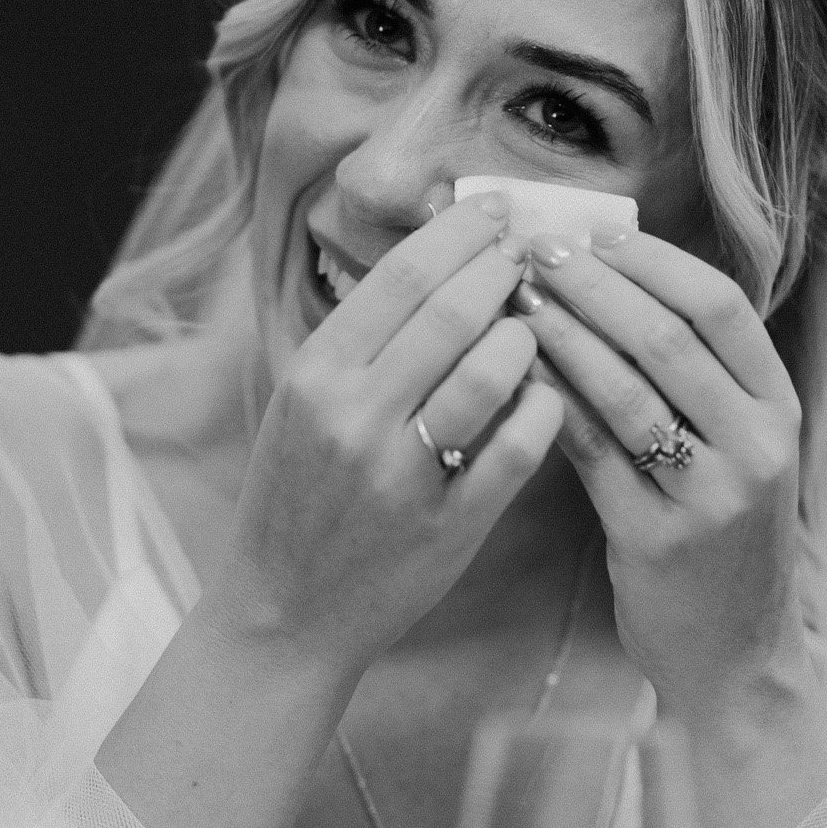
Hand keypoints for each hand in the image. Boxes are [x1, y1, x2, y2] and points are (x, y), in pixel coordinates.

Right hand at [214, 196, 564, 677]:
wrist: (283, 614)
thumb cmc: (299, 495)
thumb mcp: (303, 403)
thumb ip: (362, 337)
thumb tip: (437, 256)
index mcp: (316, 374)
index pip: (402, 274)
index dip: (461, 233)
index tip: (496, 213)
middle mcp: (354, 417)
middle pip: (453, 310)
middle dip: (505, 271)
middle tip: (532, 255)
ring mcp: (402, 475)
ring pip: (492, 372)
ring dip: (527, 340)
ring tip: (532, 332)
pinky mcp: (448, 527)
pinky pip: (518, 448)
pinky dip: (542, 412)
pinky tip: (543, 400)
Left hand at [518, 233, 810, 725]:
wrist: (734, 654)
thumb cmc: (718, 535)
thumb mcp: (734, 450)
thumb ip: (693, 377)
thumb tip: (610, 275)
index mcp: (777, 409)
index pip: (720, 306)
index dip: (652, 261)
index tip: (592, 232)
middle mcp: (756, 446)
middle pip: (668, 339)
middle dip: (594, 286)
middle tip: (533, 250)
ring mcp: (712, 496)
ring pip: (625, 391)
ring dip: (562, 335)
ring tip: (513, 299)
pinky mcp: (657, 539)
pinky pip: (590, 453)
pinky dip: (548, 404)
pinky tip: (511, 374)